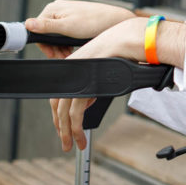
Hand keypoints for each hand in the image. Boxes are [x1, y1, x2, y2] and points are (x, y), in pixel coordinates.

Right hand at [26, 0, 135, 58]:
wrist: (114, 20)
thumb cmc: (93, 22)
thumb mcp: (67, 27)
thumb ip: (46, 27)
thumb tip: (27, 24)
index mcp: (52, 9)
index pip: (37, 30)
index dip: (45, 45)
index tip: (53, 54)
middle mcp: (57, 9)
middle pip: (47, 33)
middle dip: (54, 47)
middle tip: (64, 56)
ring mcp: (66, 13)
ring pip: (56, 34)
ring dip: (60, 46)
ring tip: (69, 53)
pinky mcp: (73, 18)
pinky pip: (64, 32)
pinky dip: (66, 42)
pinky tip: (72, 47)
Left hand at [48, 17, 185, 149]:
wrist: (128, 40)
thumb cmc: (121, 52)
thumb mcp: (102, 69)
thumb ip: (92, 84)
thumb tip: (88, 100)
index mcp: (72, 67)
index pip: (58, 96)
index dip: (59, 114)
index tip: (63, 127)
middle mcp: (70, 72)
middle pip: (57, 106)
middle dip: (60, 128)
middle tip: (65, 142)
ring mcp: (75, 78)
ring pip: (64, 114)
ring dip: (68, 133)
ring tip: (75, 144)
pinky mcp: (84, 86)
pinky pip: (76, 113)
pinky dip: (77, 128)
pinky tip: (81, 136)